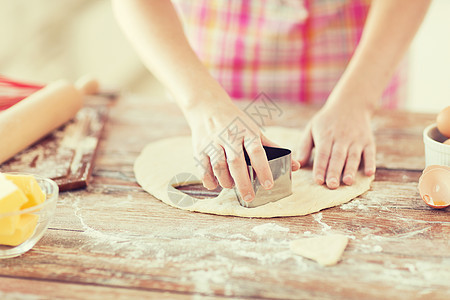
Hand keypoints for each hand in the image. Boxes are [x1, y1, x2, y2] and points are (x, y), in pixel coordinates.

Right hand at [185, 96, 299, 201]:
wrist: (208, 108)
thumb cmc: (236, 123)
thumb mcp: (255, 131)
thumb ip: (273, 148)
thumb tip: (296, 166)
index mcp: (247, 132)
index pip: (256, 151)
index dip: (263, 169)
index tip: (268, 185)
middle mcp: (229, 136)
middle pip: (236, 162)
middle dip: (243, 182)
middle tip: (250, 197)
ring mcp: (213, 142)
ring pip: (219, 166)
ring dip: (226, 181)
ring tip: (232, 186)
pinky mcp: (199, 148)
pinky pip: (203, 168)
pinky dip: (209, 180)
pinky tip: (215, 184)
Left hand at [297, 101, 375, 188]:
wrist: (351, 103)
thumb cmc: (327, 120)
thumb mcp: (312, 128)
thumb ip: (304, 146)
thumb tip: (298, 163)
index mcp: (326, 136)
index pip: (323, 154)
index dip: (320, 168)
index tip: (318, 181)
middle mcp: (341, 138)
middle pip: (338, 157)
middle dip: (334, 172)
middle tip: (332, 186)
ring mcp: (356, 140)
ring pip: (353, 156)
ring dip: (351, 170)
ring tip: (348, 182)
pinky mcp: (368, 141)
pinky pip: (370, 153)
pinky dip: (370, 163)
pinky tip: (369, 173)